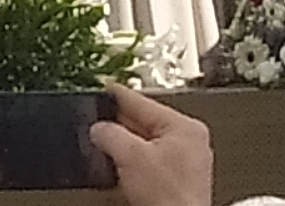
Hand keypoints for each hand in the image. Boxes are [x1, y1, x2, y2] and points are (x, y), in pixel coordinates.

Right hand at [90, 89, 213, 205]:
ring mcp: (183, 166)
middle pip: (143, 125)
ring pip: (144, 147)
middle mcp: (189, 144)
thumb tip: (99, 128)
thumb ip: (110, 134)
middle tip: (96, 126)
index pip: (142, 102)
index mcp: (184, 127)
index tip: (102, 90)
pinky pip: (147, 167)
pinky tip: (120, 174)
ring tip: (106, 152)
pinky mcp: (175, 185)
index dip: (116, 96)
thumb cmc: (171, 198)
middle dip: (118, 127)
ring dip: (123, 150)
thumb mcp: (131, 156)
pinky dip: (131, 168)